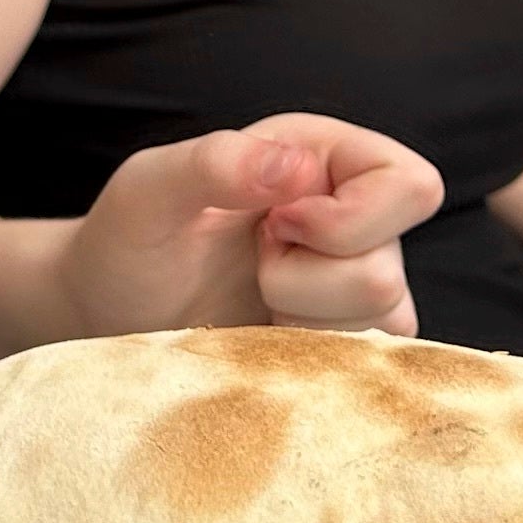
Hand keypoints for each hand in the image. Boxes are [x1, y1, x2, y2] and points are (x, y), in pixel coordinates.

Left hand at [55, 116, 438, 340]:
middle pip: (390, 271)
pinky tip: (263, 334)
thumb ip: (214, 163)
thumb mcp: (148, 190)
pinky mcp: (344, 339)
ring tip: (252, 298)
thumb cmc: (128, 239)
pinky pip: (363, 365)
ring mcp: (355, 282)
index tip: (272, 227)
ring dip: (300, 323)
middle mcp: (354, 215)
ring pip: (381, 326)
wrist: (109, 312)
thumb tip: (296, 169)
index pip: (412, 185)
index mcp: (325, 156)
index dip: (347, 221)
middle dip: (304, 283)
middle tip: (251, 265)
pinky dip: (305, 358)